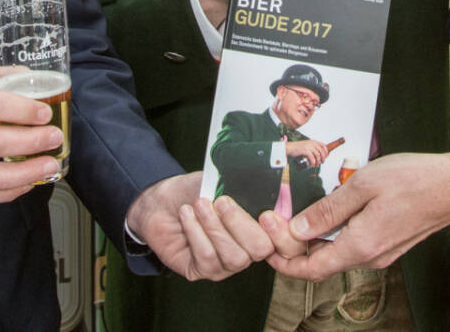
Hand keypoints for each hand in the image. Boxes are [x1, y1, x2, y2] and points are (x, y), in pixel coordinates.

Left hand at [126, 172, 279, 279]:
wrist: (161, 201)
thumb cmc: (196, 190)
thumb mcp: (223, 180)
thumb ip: (246, 183)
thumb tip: (268, 178)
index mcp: (261, 227)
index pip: (287, 241)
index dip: (283, 233)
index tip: (266, 213)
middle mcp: (248, 249)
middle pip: (261, 250)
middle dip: (241, 224)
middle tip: (222, 202)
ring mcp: (226, 263)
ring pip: (234, 256)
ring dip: (214, 227)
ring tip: (199, 204)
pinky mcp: (202, 271)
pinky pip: (207, 258)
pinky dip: (195, 232)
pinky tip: (186, 214)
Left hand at [268, 151, 449, 281]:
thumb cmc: (414, 179)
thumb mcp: (363, 185)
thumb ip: (328, 210)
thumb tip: (297, 230)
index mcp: (360, 246)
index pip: (311, 270)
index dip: (283, 260)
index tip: (265, 239)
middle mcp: (370, 257)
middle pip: (320, 262)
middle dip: (292, 245)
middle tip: (274, 217)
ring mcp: (381, 253)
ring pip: (335, 253)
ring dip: (312, 239)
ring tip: (293, 213)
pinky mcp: (388, 244)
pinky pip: (351, 245)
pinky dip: (331, 235)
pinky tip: (324, 213)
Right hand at [284, 138, 329, 166]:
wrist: (290, 147)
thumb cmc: (297, 148)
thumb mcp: (307, 145)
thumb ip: (312, 148)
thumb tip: (319, 154)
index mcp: (313, 141)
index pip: (323, 146)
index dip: (326, 152)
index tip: (326, 157)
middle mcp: (312, 143)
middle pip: (322, 152)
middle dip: (323, 158)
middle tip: (321, 162)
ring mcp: (309, 147)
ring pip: (318, 156)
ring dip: (318, 162)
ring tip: (316, 165)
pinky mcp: (305, 151)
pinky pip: (312, 158)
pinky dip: (313, 163)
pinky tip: (312, 165)